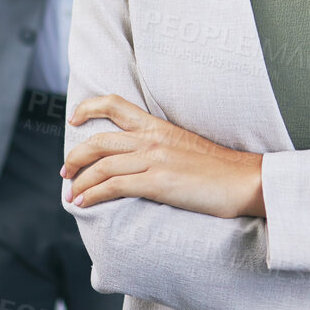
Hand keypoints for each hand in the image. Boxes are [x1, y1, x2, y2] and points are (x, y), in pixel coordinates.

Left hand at [63, 94, 264, 217]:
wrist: (244, 180)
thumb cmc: (219, 169)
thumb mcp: (185, 146)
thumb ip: (160, 147)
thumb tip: (139, 160)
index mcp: (158, 126)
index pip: (115, 104)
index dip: (89, 108)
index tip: (74, 120)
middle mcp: (152, 139)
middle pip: (99, 140)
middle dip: (75, 157)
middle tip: (65, 172)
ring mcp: (155, 160)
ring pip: (102, 166)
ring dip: (80, 182)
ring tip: (71, 195)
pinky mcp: (159, 182)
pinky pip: (114, 186)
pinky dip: (93, 195)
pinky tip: (84, 204)